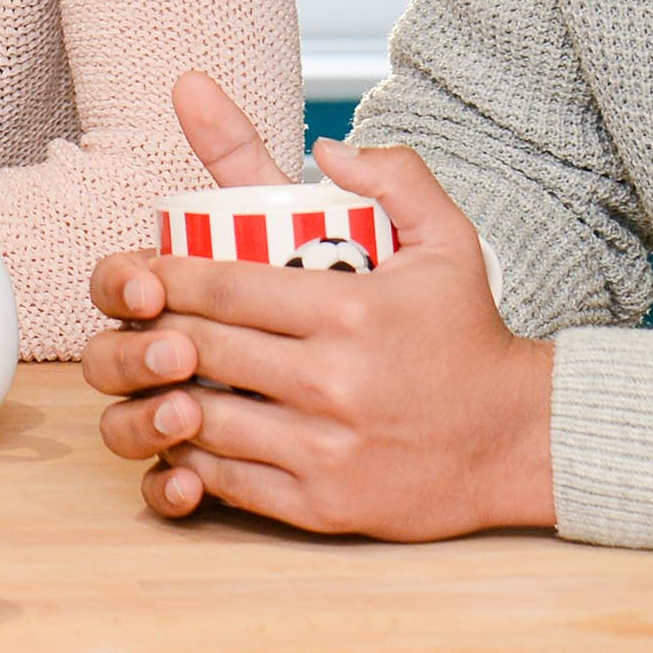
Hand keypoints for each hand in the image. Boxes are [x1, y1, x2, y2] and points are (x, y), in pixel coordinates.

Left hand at [82, 79, 553, 540]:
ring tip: (150, 373)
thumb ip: (394, 176)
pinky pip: (227, 479)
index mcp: (350, 310)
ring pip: (202, 417)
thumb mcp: (447, 239)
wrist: (516, 439)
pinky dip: (190, 455)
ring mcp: (325, 450)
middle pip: (200, 348)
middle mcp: (332, 382)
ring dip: (160, 394)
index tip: (144, 271)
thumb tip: (326, 146)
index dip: (164, 276)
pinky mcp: (323, 506)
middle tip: (136, 320)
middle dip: (150, 330)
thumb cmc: (467, 333)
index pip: (221, 286)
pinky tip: (183, 430)